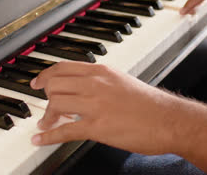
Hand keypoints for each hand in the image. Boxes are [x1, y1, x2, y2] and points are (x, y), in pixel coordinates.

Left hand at [30, 61, 182, 154]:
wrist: (169, 120)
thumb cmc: (150, 104)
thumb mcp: (123, 82)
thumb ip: (102, 82)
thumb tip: (84, 88)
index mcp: (102, 72)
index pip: (63, 67)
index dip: (45, 75)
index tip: (37, 83)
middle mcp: (95, 84)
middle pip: (55, 84)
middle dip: (45, 97)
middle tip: (45, 107)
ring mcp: (95, 105)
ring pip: (56, 104)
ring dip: (46, 116)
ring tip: (46, 124)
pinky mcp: (97, 127)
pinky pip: (64, 130)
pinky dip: (48, 136)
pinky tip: (39, 139)